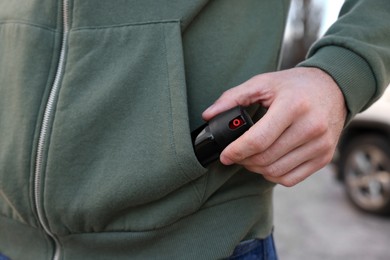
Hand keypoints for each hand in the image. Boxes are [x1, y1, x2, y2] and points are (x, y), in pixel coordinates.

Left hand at [202, 67, 346, 185]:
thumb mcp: (263, 83)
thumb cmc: (295, 85)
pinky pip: (290, 179)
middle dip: (243, 160)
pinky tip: (268, 162)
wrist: (334, 88)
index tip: (224, 155)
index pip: (258, 140)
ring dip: (256, 169)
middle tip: (235, 154)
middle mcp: (311, 127)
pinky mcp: (324, 157)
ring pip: (276, 172)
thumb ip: (233, 97)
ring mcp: (321, 145)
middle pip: (265, 158)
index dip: (236, 151)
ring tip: (250, 157)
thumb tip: (208, 115)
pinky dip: (273, 175)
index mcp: (294, 106)